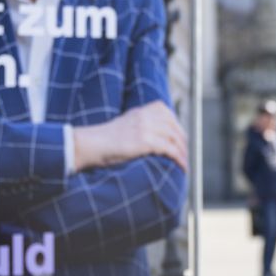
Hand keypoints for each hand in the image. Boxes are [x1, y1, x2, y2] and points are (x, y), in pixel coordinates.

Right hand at [73, 101, 187, 171]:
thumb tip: (158, 135)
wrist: (90, 144)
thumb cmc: (105, 140)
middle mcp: (146, 116)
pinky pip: (170, 149)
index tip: (180, 139)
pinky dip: (179, 158)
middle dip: (182, 142)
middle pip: (174, 127)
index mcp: (142, 110)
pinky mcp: (145, 141)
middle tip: (184, 154)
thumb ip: (141, 124)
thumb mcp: (126, 124)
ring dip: (182, 152)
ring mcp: (146, 127)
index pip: (168, 114)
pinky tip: (181, 166)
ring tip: (184, 163)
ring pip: (175, 138)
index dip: (177, 128)